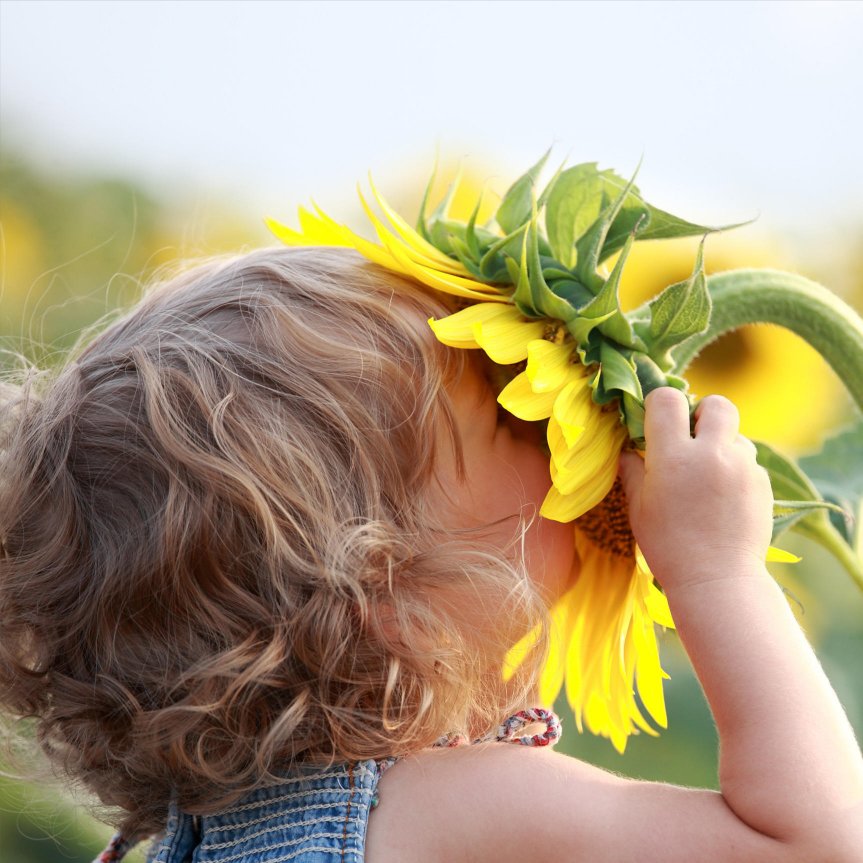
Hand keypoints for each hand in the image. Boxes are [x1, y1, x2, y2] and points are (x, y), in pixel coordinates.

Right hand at [618, 388, 772, 590]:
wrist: (717, 580)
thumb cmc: (667, 546)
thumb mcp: (639, 508)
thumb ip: (632, 471)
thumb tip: (626, 450)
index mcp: (673, 457)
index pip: (668, 400)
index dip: (660, 405)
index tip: (656, 422)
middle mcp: (712, 453)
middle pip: (717, 404)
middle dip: (702, 413)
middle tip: (692, 438)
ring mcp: (742, 467)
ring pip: (736, 435)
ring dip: (721, 445)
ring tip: (709, 476)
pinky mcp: (762, 483)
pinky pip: (748, 461)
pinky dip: (735, 470)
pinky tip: (724, 498)